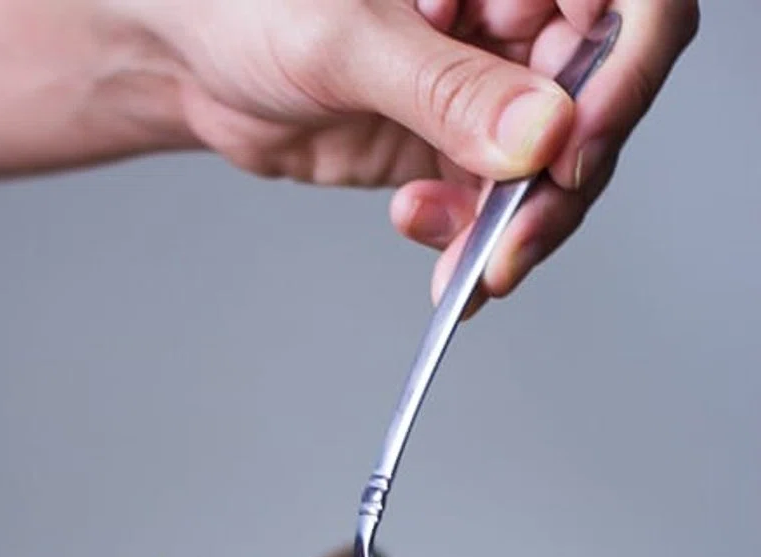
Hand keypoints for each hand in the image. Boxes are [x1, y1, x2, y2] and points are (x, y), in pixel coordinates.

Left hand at [131, 0, 697, 298]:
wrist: (188, 55)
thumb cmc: (251, 2)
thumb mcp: (348, 38)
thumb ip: (446, 87)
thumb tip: (540, 135)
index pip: (627, 4)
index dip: (622, 73)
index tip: (576, 141)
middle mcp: (520, 15)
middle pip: (600, 102)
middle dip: (562, 184)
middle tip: (515, 243)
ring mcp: (493, 86)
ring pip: (553, 170)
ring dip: (519, 232)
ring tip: (471, 269)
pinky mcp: (457, 147)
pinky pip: (499, 208)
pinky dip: (480, 250)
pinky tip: (448, 271)